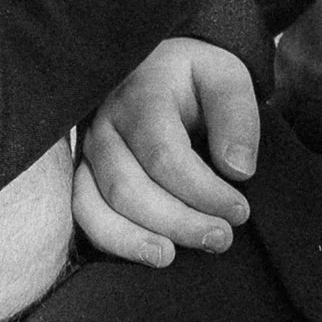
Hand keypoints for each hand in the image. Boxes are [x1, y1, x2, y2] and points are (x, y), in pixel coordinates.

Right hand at [74, 38, 259, 263]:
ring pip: (97, 204)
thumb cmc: (195, 77)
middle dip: (177, 221)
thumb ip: (236, 117)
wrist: (159, 65)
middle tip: (220, 238)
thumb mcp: (226, 78)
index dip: (203, 192)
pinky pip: (83, 212)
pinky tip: (146, 253)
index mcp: (141, 95)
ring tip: (171, 257)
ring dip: (136, 238)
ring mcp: (87, 148)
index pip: (165, 156)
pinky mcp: (83, 170)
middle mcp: (105, 123)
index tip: (239, 211)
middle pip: (129, 186)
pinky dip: (111, 238)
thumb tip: (237, 170)